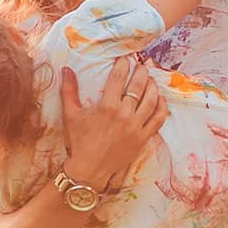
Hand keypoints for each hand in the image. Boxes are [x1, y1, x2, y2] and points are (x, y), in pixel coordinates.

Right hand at [61, 56, 167, 188]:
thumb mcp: (71, 115)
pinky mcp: (143, 137)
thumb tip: (66, 69)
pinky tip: (159, 99)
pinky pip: (159, 118)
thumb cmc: (79, 142)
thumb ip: (69, 90)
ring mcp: (136, 126)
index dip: (123, 65)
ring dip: (152, 86)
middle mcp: (124, 115)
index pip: (118, 78)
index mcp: (107, 107)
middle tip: (141, 65)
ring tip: (150, 80)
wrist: (89, 169)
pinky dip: (162, 106)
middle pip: (138, 85)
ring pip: (152, 99)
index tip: (125, 59)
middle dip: (141, 71)